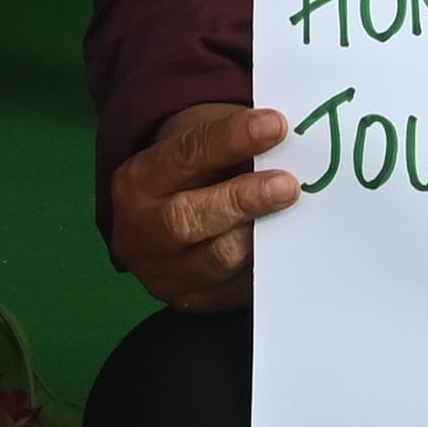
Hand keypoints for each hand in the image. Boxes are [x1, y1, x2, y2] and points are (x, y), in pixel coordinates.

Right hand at [102, 101, 294, 309]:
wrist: (159, 228)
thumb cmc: (192, 177)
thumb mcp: (198, 153)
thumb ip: (233, 148)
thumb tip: (287, 145)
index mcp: (137, 181)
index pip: (185, 156)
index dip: (231, 139)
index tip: (276, 126)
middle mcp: (140, 231)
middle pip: (187, 219)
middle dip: (241, 199)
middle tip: (287, 184)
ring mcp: (162, 273)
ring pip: (218, 259)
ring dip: (259, 235)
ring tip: (290, 213)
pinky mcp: (190, 301)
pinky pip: (234, 288)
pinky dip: (262, 264)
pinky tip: (282, 244)